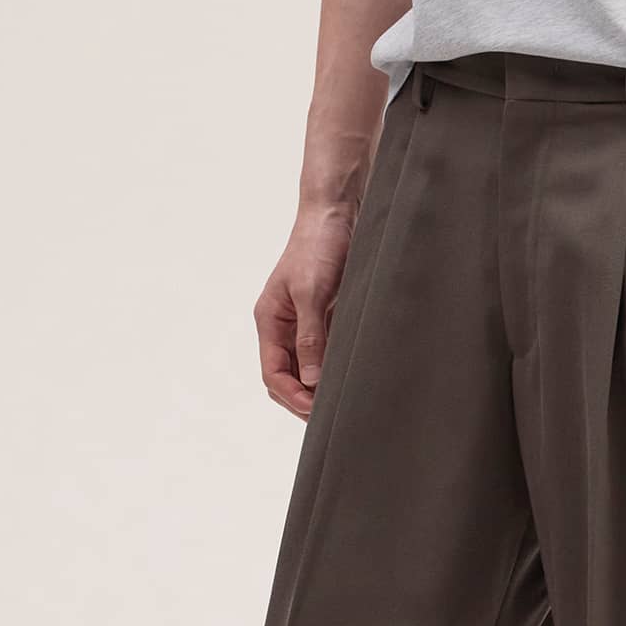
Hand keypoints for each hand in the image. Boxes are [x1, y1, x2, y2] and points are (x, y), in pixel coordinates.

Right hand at [256, 204, 356, 417]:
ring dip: (323, 384)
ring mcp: (307, 321)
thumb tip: (312, 380)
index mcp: (271, 320)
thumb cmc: (318, 245)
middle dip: (304, 398)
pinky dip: (338, 366)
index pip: (273, 373)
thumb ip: (311, 337)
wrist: (338, 210)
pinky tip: (355, 375)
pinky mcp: (330, 314)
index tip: (315, 410)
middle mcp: (285, 325)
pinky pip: (329, 350)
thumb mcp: (312, 293)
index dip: (291, 396)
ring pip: (310, 366)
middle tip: (332, 414)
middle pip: (288, 376)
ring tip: (346, 400)